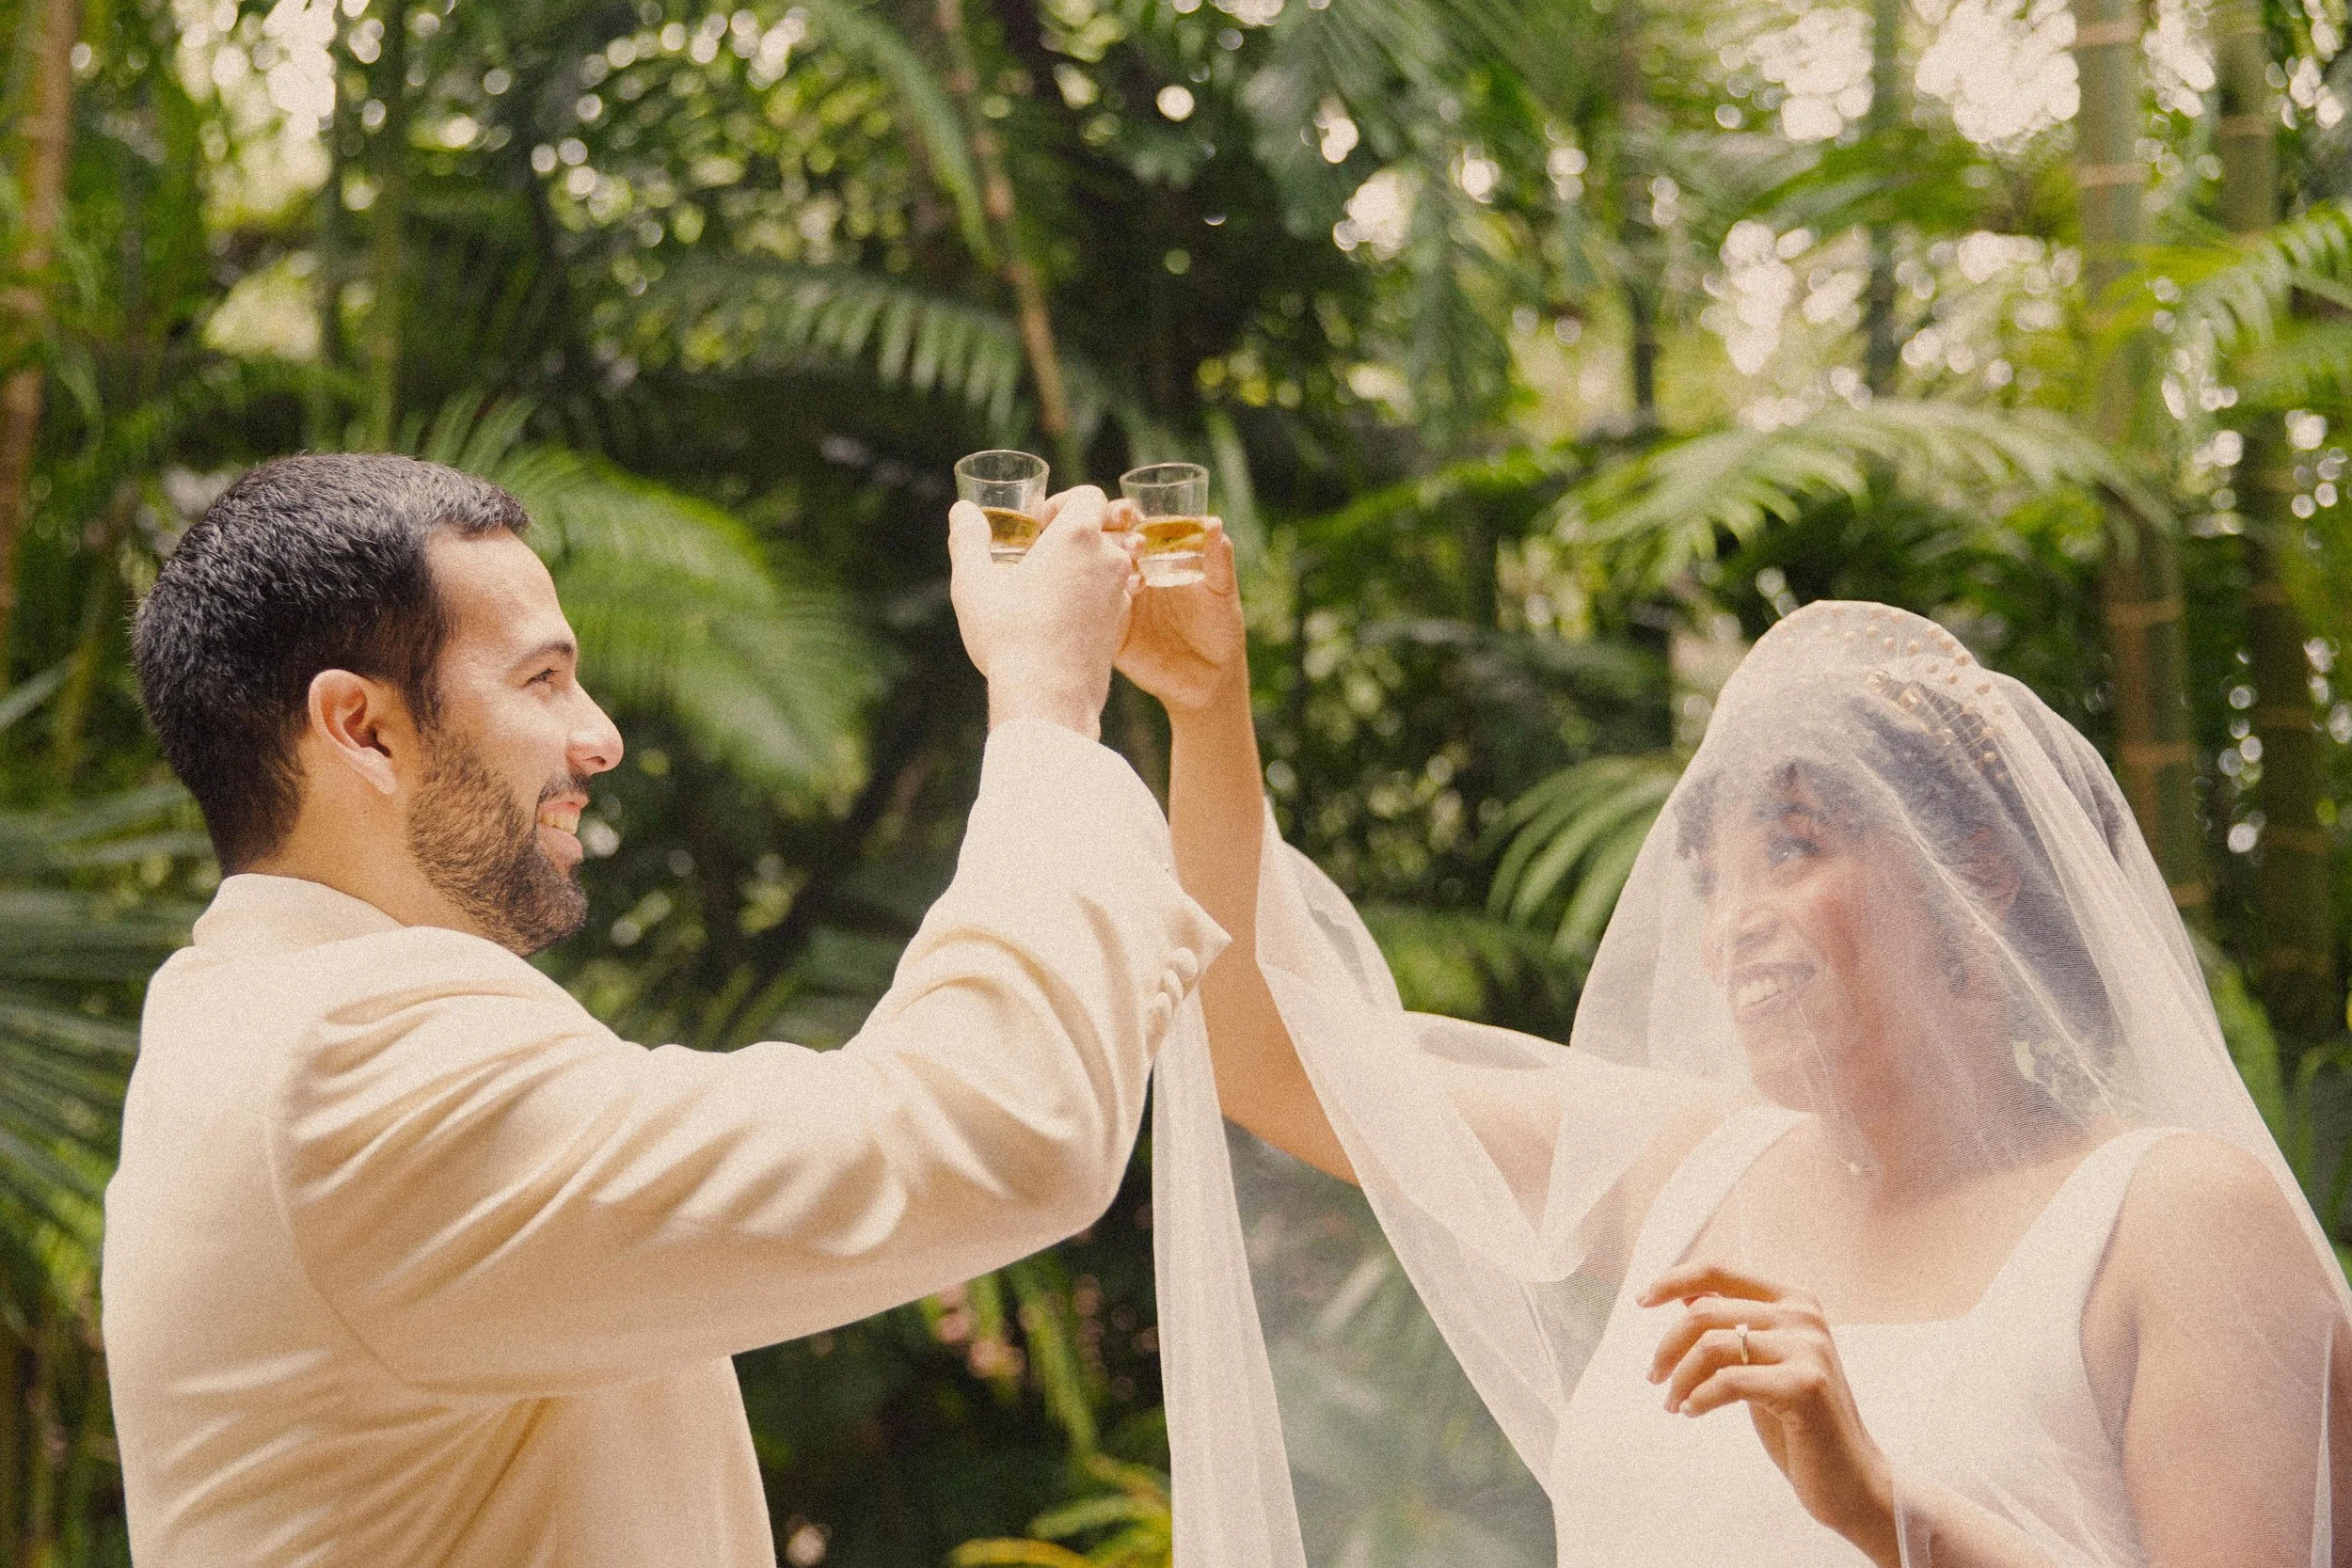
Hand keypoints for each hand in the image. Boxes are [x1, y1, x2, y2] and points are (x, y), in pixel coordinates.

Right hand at [949, 486, 1140, 739]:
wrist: (1047, 697)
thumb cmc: (1008, 635)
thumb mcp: (974, 583)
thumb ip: (968, 539)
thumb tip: (962, 509)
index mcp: (1078, 536)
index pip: (1090, 496)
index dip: (1064, 504)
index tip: (1039, 527)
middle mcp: (1109, 558)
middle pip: (1101, 529)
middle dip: (1073, 536)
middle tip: (1040, 558)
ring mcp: (1121, 593)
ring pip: (1108, 563)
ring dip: (1084, 567)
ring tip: (1048, 589)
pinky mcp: (1121, 624)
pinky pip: (1111, 595)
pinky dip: (1092, 596)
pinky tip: (1059, 618)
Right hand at [1108, 503, 1245, 716]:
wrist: (1210, 680)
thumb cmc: (1220, 628)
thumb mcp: (1222, 590)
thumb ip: (1218, 559)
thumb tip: (1214, 522)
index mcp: (1153, 558)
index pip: (1129, 526)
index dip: (1122, 513)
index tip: (1128, 511)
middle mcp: (1128, 575)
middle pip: (1102, 544)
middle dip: (1103, 534)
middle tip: (1122, 539)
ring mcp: (1115, 603)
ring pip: (1090, 576)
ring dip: (1097, 566)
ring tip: (1127, 575)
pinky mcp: (1109, 632)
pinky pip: (1090, 614)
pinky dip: (1091, 604)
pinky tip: (1105, 600)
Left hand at [1641, 1262, 1899, 1567]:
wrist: (1851, 1479)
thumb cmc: (1800, 1421)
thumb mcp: (1762, 1363)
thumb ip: (1734, 1327)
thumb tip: (1684, 1296)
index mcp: (1794, 1300)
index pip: (1719, 1270)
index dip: (1674, 1280)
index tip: (1642, 1301)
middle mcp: (1803, 1316)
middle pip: (1705, 1312)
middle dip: (1668, 1347)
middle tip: (1653, 1378)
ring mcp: (1808, 1349)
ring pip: (1711, 1346)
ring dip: (1679, 1378)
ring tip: (1673, 1404)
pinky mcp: (1806, 1385)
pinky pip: (1728, 1382)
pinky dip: (1699, 1397)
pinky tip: (1691, 1412)